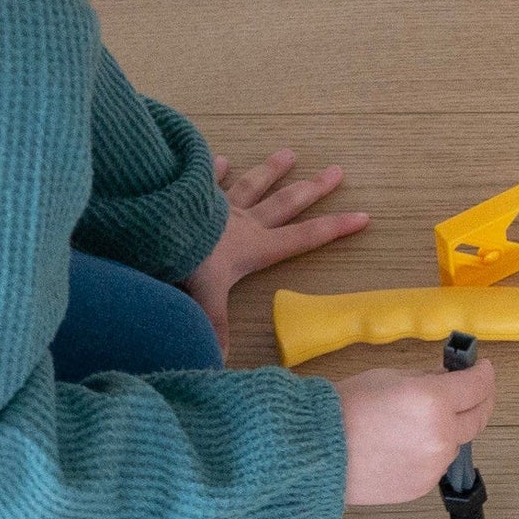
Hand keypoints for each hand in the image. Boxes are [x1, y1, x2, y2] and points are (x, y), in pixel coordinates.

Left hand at [187, 148, 369, 350]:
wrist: (154, 221)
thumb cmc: (187, 258)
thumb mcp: (205, 299)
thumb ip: (216, 328)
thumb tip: (219, 364)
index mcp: (256, 247)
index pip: (304, 237)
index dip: (335, 228)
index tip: (364, 216)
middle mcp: (244, 222)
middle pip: (286, 203)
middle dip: (314, 189)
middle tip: (337, 171)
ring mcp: (220, 204)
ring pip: (253, 184)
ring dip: (272, 170)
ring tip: (289, 153)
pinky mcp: (193, 193)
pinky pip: (207, 179)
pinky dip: (215, 169)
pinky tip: (222, 158)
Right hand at [337, 363, 496, 504]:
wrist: (316, 452)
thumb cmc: (344, 409)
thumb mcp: (389, 377)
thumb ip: (427, 379)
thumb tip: (448, 380)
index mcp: (433, 400)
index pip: (477, 385)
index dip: (484, 374)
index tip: (483, 368)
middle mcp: (441, 434)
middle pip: (478, 417)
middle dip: (481, 400)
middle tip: (476, 391)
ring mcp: (434, 464)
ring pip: (457, 442)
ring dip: (452, 428)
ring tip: (426, 420)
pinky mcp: (423, 485)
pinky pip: (437, 464)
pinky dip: (432, 451)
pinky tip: (408, 444)